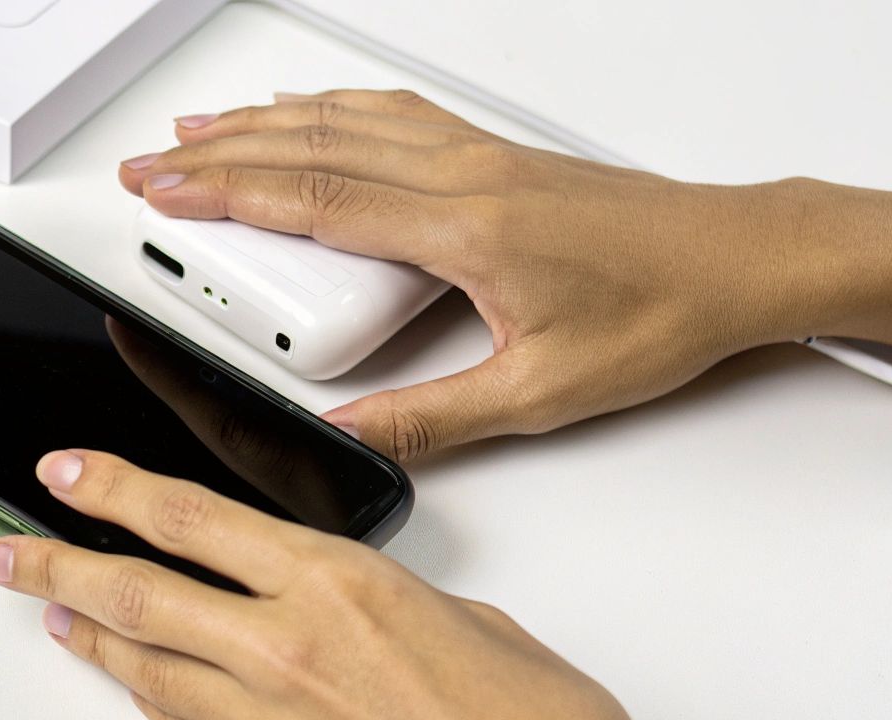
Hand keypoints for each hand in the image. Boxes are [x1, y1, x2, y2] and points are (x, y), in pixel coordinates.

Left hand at [0, 449, 722, 719]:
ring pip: (146, 665)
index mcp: (341, 588)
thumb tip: (351, 606)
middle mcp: (287, 652)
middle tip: (6, 552)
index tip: (67, 472)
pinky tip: (127, 682)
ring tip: (51, 611)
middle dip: (55, 563)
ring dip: (88, 633)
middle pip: (136, 592)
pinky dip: (146, 699)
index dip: (114, 489)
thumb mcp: (476, 624)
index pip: (192, 520)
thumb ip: (390, 602)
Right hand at [118, 89, 891, 460]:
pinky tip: (306, 113)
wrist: (739, 261)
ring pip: (346, 122)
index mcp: (462, 231)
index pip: (315, 202)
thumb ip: (433, 420)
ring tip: (200, 128)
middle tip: (152, 161)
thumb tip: (351, 439)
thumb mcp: (539, 393)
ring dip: (263, 121)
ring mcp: (477, 157)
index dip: (228, 193)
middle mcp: (462, 178)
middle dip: (218, 152)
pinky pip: (391, 114)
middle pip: (312, 148)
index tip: (167, 189)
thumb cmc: (659, 314)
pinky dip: (329, 108)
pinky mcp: (495, 155)